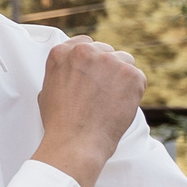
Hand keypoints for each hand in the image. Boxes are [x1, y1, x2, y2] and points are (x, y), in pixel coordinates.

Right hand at [33, 35, 146, 186]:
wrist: (76, 142)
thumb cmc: (60, 124)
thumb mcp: (48, 90)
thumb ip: (63, 73)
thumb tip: (74, 72)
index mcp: (62, 53)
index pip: (85, 43)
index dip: (92, 59)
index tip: (94, 71)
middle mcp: (85, 51)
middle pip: (106, 51)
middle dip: (107, 69)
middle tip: (104, 91)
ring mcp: (109, 61)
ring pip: (125, 61)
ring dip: (122, 77)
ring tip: (112, 100)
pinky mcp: (130, 74)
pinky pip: (138, 78)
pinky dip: (134, 91)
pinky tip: (121, 106)